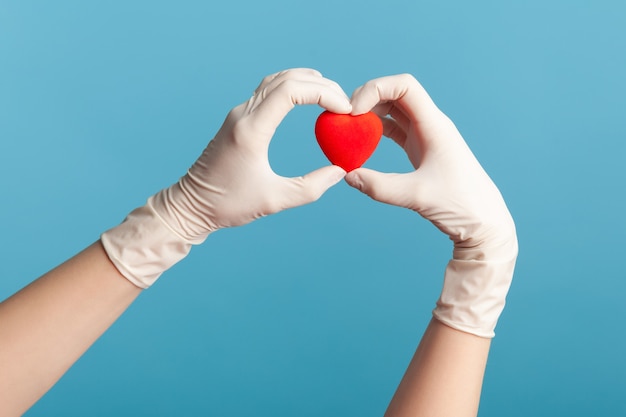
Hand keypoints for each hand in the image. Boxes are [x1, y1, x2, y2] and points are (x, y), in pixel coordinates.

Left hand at [102, 69, 350, 287]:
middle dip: (320, 85)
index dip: (322, 93)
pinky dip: (291, 88)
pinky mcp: (238, 120)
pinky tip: (306, 98)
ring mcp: (238, 114)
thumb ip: (311, 187)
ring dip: (305, 82)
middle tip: (344, 103)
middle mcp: (243, 115)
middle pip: (286, 79)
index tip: (343, 109)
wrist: (192, 206)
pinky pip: (267, 91)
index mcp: (251, 130)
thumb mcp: (275, 200)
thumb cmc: (228, 205)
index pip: (290, 90)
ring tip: (331, 96)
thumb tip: (339, 171)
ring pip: (275, 81)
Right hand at [345, 74, 517, 336]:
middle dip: (367, 99)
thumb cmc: (460, 205)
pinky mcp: (421, 151)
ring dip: (370, 114)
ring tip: (349, 130)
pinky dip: (376, 131)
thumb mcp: (417, 196)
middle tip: (344, 120)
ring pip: (393, 111)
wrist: (483, 222)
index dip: (376, 89)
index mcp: (435, 125)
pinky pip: (394, 130)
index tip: (355, 111)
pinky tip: (361, 144)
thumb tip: (348, 176)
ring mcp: (425, 136)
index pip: (404, 86)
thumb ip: (380, 187)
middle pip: (395, 94)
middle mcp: (430, 124)